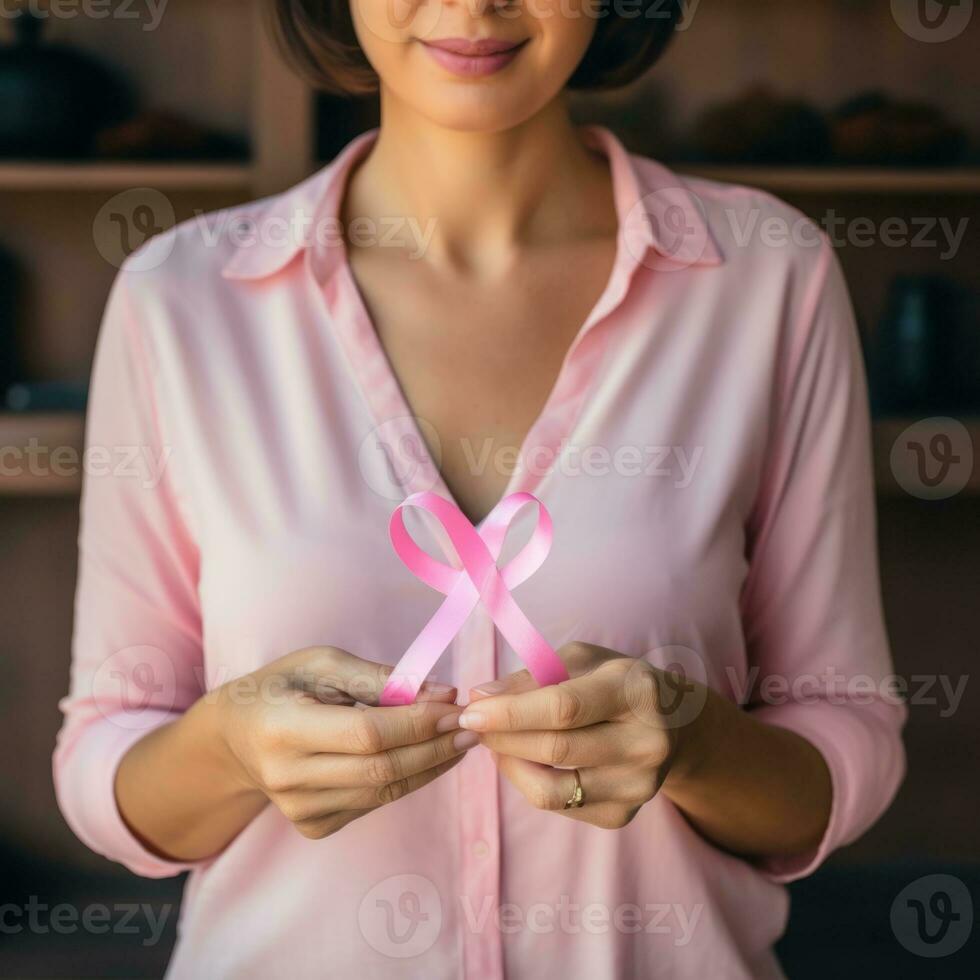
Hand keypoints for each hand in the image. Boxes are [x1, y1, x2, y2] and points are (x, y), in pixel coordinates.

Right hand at [212, 646, 475, 839]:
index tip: (455, 705)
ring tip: (460, 739)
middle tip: (471, 725)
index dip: (417, 722)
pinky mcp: (313, 826)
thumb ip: (379, 678)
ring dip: (431, 765)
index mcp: (282, 729)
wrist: (235, 736)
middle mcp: (286, 777)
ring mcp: (298, 809)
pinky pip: (374, 804)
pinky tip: (427, 757)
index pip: (366, 734)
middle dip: (435, 747)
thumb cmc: (282, 687)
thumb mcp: (321, 663)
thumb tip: (440, 693)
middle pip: (381, 769)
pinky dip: (408, 780)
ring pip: (383, 792)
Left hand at [462, 642, 706, 829]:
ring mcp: (638, 786)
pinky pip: (559, 806)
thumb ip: (533, 675)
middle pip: (555, 749)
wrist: (674, 724)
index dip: (511, 712)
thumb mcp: (583, 660)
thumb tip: (482, 698)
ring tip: (495, 742)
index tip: (471, 709)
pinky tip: (525, 759)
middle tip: (473, 722)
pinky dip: (530, 782)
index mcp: (638, 692)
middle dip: (501, 736)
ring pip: (551, 790)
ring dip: (509, 765)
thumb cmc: (616, 681)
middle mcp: (646, 743)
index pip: (565, 708)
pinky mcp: (623, 816)